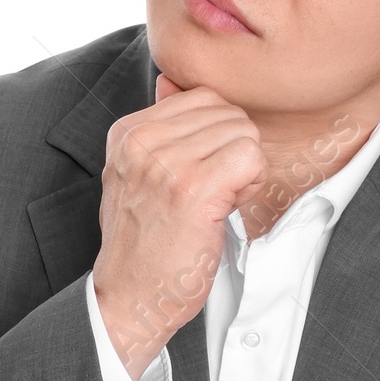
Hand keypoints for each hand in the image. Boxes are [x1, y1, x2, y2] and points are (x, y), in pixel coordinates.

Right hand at [91, 72, 266, 379]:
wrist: (129, 299)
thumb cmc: (143, 245)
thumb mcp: (137, 176)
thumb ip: (159, 130)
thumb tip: (172, 81)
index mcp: (128, 131)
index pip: (203, 98)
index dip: (217, 137)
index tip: (200, 176)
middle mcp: (142, 140)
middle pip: (228, 112)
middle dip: (234, 152)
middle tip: (214, 194)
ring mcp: (166, 163)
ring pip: (244, 132)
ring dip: (244, 171)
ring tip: (217, 204)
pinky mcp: (193, 189)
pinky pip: (251, 157)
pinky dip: (251, 184)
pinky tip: (228, 209)